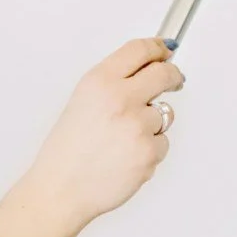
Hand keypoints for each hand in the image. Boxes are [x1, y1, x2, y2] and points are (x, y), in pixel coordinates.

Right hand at [16, 37, 184, 229]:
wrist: (62, 189)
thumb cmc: (67, 152)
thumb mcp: (82, 102)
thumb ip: (113, 84)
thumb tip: (144, 74)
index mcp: (99, 82)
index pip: (139, 50)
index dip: (157, 48)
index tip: (165, 49)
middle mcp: (120, 99)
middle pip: (164, 74)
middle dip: (172, 75)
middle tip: (175, 79)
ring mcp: (138, 125)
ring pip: (165, 114)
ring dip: (152, 124)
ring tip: (123, 140)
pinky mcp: (150, 151)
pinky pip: (163, 143)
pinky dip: (150, 150)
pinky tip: (126, 157)